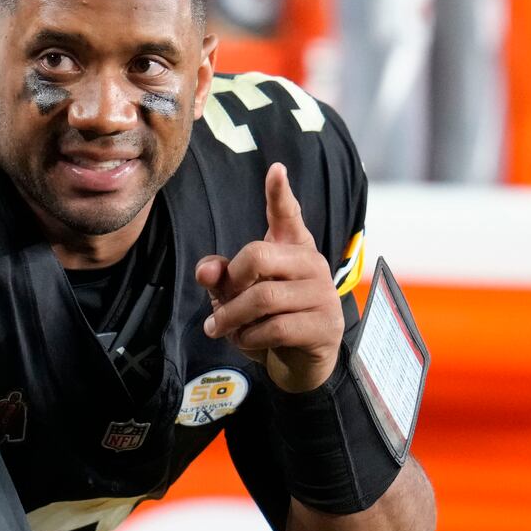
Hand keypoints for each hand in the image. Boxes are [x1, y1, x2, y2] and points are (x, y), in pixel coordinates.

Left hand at [194, 163, 342, 391]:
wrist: (298, 361)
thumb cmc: (267, 318)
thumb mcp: (237, 294)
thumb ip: (221, 277)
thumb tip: (205, 270)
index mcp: (292, 248)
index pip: (287, 215)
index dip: (280, 193)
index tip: (275, 169)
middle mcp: (312, 263)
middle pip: (258, 256)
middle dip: (229, 283)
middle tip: (217, 306)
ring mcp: (322, 295)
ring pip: (264, 298)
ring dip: (232, 318)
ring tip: (221, 329)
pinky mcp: (325, 326)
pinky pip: (276, 328)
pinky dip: (249, 338)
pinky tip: (246, 341)